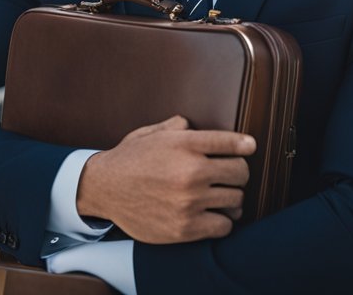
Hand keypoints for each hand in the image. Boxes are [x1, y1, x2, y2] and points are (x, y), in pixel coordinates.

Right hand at [75, 115, 254, 243]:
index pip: (232, 142)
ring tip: (222, 196)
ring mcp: (190, 201)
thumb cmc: (130, 159)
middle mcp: (191, 171)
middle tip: (228, 176)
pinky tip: (212, 215)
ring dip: (231, 198)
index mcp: (185, 144)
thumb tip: (194, 125)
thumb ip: (177, 126)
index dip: (245, 145)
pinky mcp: (185, 227)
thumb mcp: (151, 133)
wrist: (103, 189)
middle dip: (237, 173)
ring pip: (236, 200)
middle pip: (241, 173)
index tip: (248, 147)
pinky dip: (222, 221)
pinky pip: (224, 226)